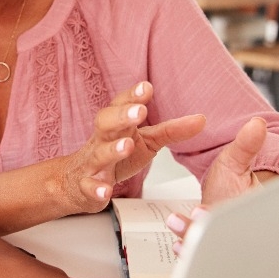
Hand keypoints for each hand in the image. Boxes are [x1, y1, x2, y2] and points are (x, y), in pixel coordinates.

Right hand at [58, 82, 205, 214]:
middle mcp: (103, 139)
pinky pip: (89, 186)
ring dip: (112, 149)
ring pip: (99, 153)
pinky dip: (96, 188)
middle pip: (106, 122)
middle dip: (122, 116)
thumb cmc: (117, 156)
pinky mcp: (87, 186)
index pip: (122, 105)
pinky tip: (106, 190)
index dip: (133, 96)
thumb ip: (171, 130)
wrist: (78, 182)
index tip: (147, 88)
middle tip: (140, 112)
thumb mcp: (147, 140)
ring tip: (127, 145)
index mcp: (117, 125)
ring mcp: (93, 162)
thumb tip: (201, 119)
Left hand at [162, 116, 268, 254]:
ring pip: (207, 249)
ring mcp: (220, 241)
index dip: (218, 217)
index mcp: (244, 210)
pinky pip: (198, 255)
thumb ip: (246, 145)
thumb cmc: (234, 183)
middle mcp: (235, 230)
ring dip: (191, 240)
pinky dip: (187, 251)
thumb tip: (256, 125)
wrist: (228, 198)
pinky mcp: (206, 247)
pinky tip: (177, 245)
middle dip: (202, 231)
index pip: (236, 219)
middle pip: (220, 238)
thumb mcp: (238, 161)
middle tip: (187, 221)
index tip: (202, 210)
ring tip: (177, 225)